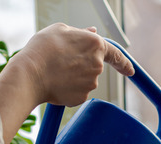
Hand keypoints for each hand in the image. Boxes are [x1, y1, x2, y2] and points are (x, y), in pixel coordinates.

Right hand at [17, 23, 134, 106]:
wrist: (30, 74)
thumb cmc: (43, 49)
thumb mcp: (60, 30)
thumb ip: (81, 33)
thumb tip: (91, 33)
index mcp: (95, 45)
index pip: (116, 54)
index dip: (124, 63)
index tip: (130, 71)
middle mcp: (97, 65)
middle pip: (93, 67)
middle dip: (80, 66)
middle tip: (61, 62)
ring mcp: (91, 83)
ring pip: (84, 81)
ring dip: (73, 77)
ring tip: (55, 72)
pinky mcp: (82, 97)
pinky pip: (77, 93)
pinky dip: (68, 90)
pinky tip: (55, 83)